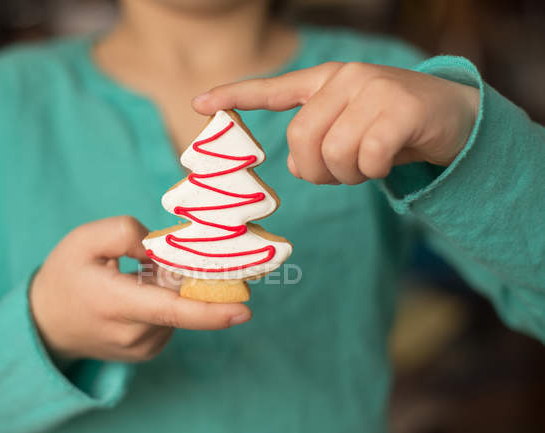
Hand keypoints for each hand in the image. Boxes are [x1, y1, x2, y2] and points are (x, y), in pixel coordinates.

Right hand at [30, 216, 251, 362]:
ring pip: (178, 307)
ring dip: (171, 287)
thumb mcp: (84, 239)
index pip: (171, 310)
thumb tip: (163, 248)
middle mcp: (133, 334)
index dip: (212, 311)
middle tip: (156, 260)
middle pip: (181, 301)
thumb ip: (126, 233)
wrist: (46, 322)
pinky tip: (139, 291)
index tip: (245, 310)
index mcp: (116, 304)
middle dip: (185, 275)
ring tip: (134, 278)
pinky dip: (166, 299)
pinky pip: (172, 318)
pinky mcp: (148, 350)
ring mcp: (142, 347)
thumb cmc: (66, 275)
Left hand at [193, 62, 479, 184]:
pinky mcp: (402, 106)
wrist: (453, 116)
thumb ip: (317, 141)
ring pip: (334, 151)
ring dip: (348, 174)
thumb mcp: (349, 131)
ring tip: (366, 166)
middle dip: (315, 171)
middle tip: (338, 174)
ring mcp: (374, 88)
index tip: (198, 104)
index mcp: (327, 81)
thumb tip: (290, 166)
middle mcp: (346, 78)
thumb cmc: (392, 129)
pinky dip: (373, 172)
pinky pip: (367, 156)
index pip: (273, 88)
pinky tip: (387, 162)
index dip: (234, 96)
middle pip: (301, 139)